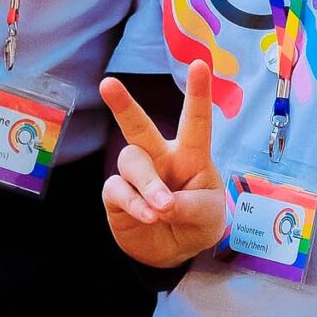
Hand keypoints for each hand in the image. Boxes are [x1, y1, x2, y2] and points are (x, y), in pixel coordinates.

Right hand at [98, 61, 228, 267]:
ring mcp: (136, 175)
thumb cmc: (198, 222)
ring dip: (148, 184)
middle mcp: (161, 158)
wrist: (174, 253)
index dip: (198, 93)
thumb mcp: (208, 216)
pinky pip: (118, 189)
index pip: (195, 120)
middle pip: (139, 127)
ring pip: (131, 162)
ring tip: (163, 208)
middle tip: (108, 84)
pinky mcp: (117, 195)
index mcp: (191, 154)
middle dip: (123, 105)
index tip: (199, 63)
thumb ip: (190, 206)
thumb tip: (161, 203)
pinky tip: (149, 217)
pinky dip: (134, 203)